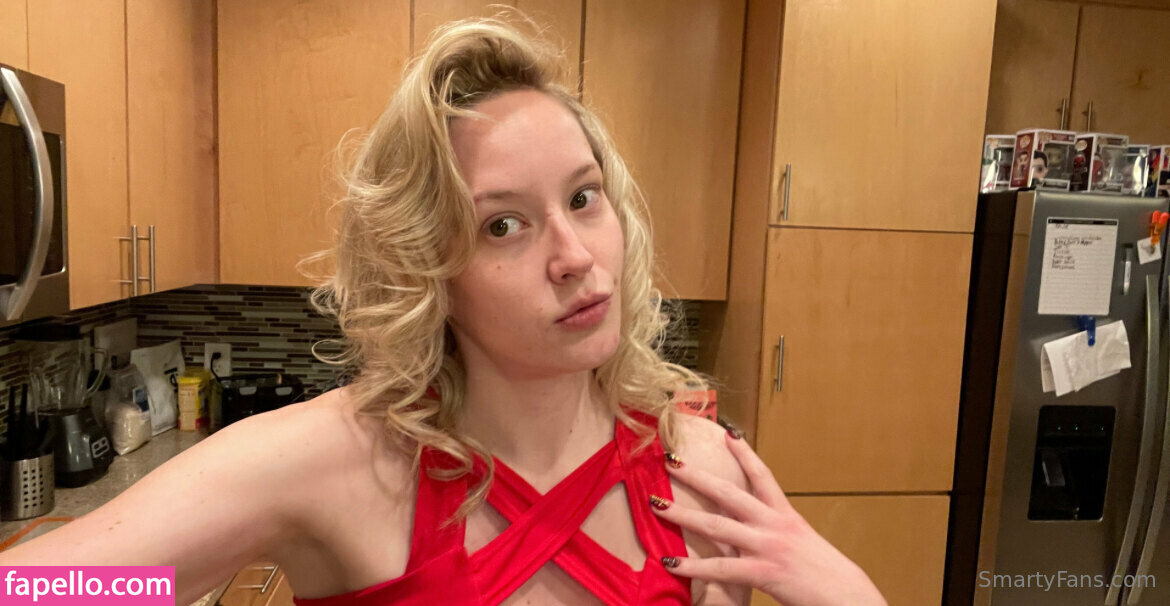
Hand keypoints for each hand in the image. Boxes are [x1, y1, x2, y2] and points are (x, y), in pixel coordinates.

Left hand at [651, 427, 886, 605]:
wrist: (848, 595)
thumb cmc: (826, 575)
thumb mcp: (802, 545)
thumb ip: (778, 536)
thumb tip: (757, 534)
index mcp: (786, 516)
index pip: (763, 476)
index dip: (744, 453)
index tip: (726, 433)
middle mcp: (774, 524)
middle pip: (729, 492)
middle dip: (697, 476)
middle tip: (671, 460)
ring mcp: (767, 546)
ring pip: (717, 524)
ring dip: (683, 514)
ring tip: (656, 505)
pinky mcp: (764, 570)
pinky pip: (721, 567)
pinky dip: (693, 565)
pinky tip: (671, 561)